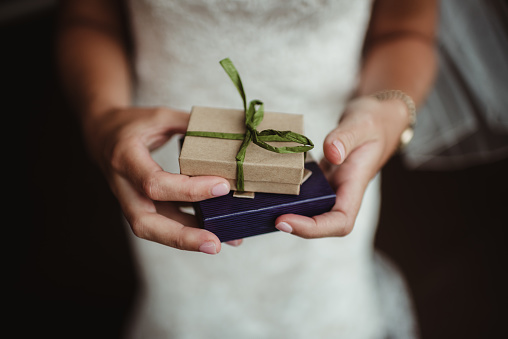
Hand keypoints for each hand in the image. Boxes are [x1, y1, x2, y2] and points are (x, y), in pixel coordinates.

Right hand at [83, 106, 231, 253]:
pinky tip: (217, 231)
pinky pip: (165, 223)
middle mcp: (124, 187)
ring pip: (155, 230)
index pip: (155, 183)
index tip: (222, 186)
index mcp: (125, 159)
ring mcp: (131, 201)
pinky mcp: (143, 207)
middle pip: (146, 224)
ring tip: (225, 241)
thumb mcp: (159, 116)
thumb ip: (189, 125)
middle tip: (215, 243)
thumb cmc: (131, 125)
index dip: (188, 189)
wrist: (102, 135)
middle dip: (182, 237)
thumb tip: (225, 134)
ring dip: (189, 240)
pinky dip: (190, 230)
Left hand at [274, 96, 408, 237]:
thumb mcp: (362, 123)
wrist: (376, 118)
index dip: (313, 228)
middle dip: (294, 225)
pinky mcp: (319, 178)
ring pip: (308, 209)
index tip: (285, 220)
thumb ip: (346, 137)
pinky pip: (301, 191)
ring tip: (259, 202)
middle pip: (321, 223)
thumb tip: (332, 154)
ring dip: (287, 210)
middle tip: (265, 214)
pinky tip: (265, 181)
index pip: (340, 222)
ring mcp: (329, 187)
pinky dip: (285, 190)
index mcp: (356, 186)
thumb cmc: (374, 122)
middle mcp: (341, 192)